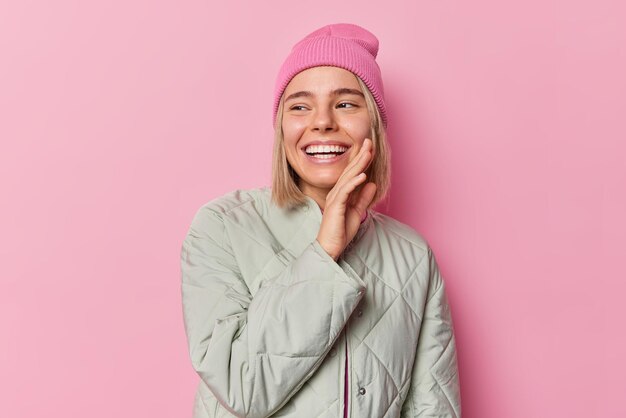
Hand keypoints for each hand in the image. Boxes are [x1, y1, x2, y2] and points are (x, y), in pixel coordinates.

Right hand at [316, 138, 376, 259]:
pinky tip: (363, 175)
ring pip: (348, 178)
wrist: (330, 247)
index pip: (353, 174)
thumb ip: (363, 198)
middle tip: (369, 142)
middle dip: (360, 156)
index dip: (362, 161)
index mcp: (342, 193)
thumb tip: (371, 184)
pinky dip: (354, 183)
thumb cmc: (340, 232)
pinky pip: (345, 192)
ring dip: (358, 165)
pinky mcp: (335, 207)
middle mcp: (337, 193)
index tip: (370, 149)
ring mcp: (335, 199)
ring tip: (368, 153)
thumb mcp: (357, 212)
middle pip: (350, 171)